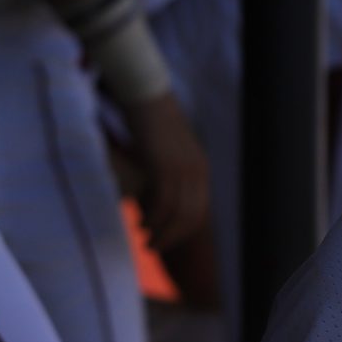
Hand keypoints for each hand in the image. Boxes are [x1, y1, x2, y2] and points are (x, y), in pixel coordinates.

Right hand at [126, 91, 210, 244]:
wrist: (145, 95)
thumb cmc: (150, 121)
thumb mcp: (165, 150)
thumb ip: (166, 170)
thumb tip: (154, 192)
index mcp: (200, 168)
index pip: (198, 209)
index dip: (182, 228)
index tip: (166, 238)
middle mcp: (198, 170)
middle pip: (191, 216)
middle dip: (174, 236)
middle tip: (154, 247)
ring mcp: (184, 169)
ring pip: (177, 214)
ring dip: (162, 231)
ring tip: (146, 240)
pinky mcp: (166, 166)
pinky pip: (163, 202)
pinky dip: (154, 218)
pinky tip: (142, 223)